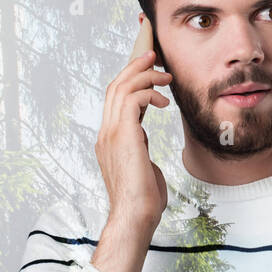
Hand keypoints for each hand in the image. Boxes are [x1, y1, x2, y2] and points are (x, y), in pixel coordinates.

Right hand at [95, 15, 171, 231]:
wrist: (136, 217)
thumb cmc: (143, 199)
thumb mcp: (142, 166)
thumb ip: (139, 149)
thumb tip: (144, 143)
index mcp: (110, 138)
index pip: (115, 98)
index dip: (129, 77)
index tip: (145, 64)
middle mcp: (106, 132)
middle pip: (115, 85)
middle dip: (134, 65)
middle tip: (154, 53)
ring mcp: (111, 134)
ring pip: (121, 87)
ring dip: (144, 75)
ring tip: (165, 75)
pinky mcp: (122, 137)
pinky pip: (132, 100)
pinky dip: (149, 93)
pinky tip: (164, 102)